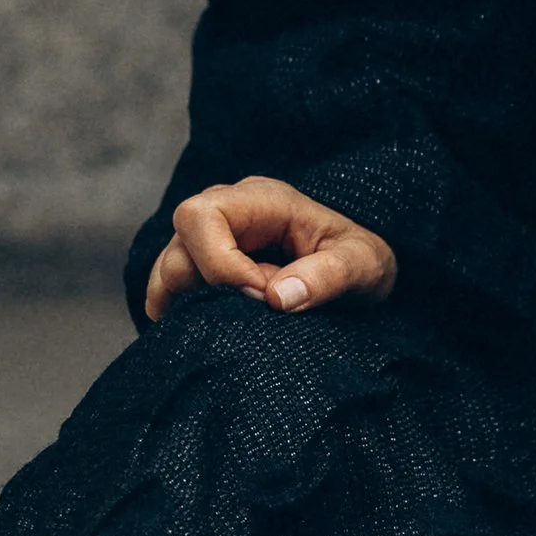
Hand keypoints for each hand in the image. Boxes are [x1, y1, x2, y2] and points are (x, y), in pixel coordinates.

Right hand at [142, 176, 397, 323]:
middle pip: (178, 245)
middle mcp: (229, 214)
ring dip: (192, 305)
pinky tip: (209, 336)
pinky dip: (182, 315)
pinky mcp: (207, 271)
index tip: (260, 297)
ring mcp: (213, 242)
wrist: (365, 272)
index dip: (220, 262)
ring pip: (170, 271)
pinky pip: (174, 291)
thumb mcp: (364, 264)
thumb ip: (329, 276)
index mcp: (262, 200)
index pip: (203, 216)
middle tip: (253, 313)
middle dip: (208, 288)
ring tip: (236, 326)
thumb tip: (278, 297)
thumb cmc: (364, 260)